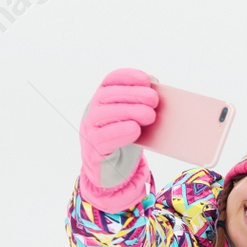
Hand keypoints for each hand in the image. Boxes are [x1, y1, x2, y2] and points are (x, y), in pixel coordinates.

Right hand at [80, 68, 158, 192]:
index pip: (110, 80)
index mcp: (103, 99)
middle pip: (107, 96)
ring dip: (128, 112)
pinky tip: (135, 130)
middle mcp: (93, 111)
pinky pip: (103, 139)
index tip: (146, 79)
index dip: (127, 77)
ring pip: (103, 115)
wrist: (111, 169)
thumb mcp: (134, 118)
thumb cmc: (125, 138)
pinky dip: (119, 132)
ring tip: (149, 115)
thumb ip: (142, 103)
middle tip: (154, 99)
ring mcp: (90, 130)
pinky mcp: (93, 150)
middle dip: (132, 95)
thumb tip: (156, 88)